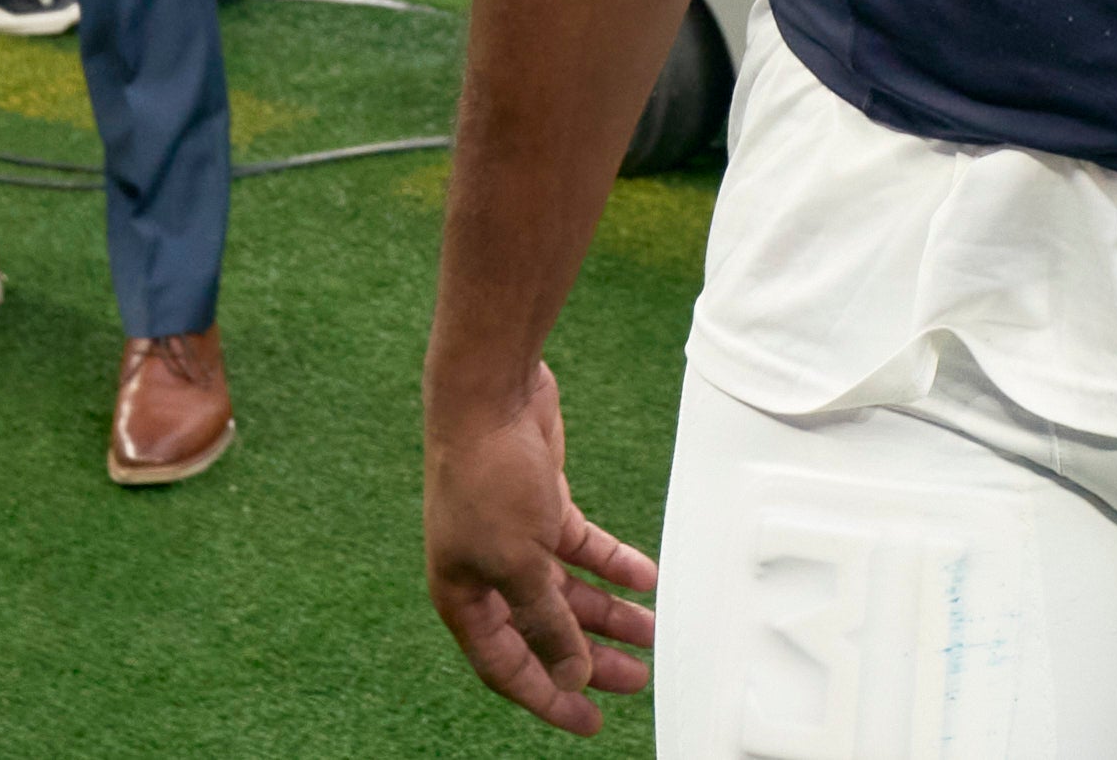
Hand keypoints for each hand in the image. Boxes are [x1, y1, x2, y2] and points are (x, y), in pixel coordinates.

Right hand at [427, 362, 656, 735]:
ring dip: (609, 611)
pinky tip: (644, 576)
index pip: (507, 666)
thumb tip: (569, 673)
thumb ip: (546, 621)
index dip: (548, 696)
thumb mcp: (520, 563)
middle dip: (589, 658)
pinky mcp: (541, 505)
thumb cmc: (488, 478)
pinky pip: (581, 547)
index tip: (589, 721)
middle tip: (637, 679)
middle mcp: (487, 573)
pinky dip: (612, 562)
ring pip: (568, 590)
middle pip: (544, 631)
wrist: (489, 396)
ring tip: (652, 630)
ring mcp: (515, 538)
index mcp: (464, 598)